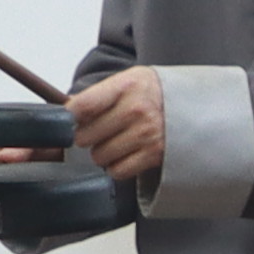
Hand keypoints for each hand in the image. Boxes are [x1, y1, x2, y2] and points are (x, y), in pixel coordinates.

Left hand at [64, 62, 166, 189]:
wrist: (197, 105)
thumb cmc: (152, 94)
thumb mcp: (126, 82)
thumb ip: (95, 97)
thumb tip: (56, 119)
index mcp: (125, 86)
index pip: (80, 107)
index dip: (66, 119)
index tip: (67, 123)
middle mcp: (137, 109)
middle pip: (84, 137)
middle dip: (88, 137)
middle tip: (102, 130)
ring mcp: (147, 134)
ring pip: (99, 156)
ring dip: (103, 153)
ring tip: (119, 140)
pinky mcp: (155, 155)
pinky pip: (117, 170)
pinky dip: (118, 166)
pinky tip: (128, 153)